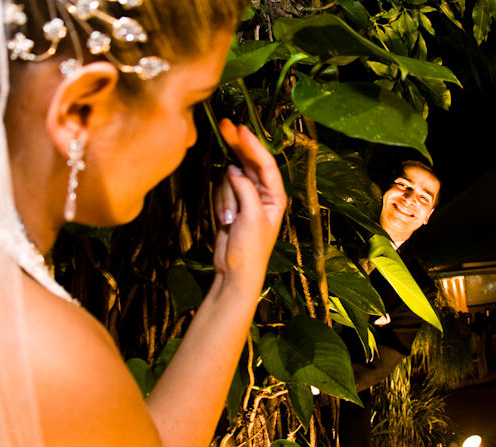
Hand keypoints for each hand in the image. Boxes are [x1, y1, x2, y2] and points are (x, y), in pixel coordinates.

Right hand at [213, 120, 286, 291]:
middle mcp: (263, 194)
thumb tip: (234, 170)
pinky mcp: (232, 204)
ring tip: (228, 219)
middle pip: (249, 162)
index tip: (240, 129)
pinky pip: (222, 191)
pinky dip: (220, 202)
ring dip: (225, 196)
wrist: (235, 272)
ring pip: (231, 178)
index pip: (265, 164)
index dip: (253, 145)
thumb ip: (244, 189)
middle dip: (237, 146)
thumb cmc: (250, 249)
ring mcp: (246, 198)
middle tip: (224, 125)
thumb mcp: (251, 217)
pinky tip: (224, 219)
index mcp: (276, 196)